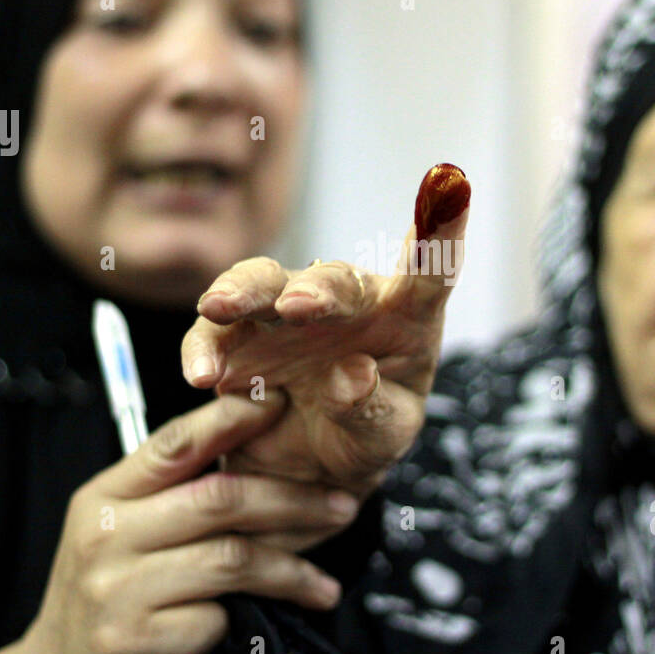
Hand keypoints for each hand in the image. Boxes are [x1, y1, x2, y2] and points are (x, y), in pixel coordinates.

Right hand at [17, 392, 360, 653]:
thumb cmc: (107, 591)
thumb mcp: (120, 530)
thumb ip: (172, 494)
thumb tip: (256, 449)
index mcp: (104, 496)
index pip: (175, 443)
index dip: (234, 419)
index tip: (284, 407)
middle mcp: (104, 535)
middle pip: (220, 499)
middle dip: (294, 501)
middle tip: (342, 507)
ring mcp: (115, 589)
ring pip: (231, 559)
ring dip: (291, 571)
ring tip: (323, 585)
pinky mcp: (132, 640)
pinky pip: (215, 619)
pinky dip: (243, 620)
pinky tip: (256, 623)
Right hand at [180, 163, 470, 504]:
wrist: (308, 469)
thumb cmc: (363, 436)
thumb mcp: (380, 438)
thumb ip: (372, 410)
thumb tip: (353, 374)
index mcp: (403, 319)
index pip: (429, 271)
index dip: (440, 228)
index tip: (452, 184)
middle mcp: (346, 304)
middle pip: (333, 278)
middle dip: (314, 288)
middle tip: (295, 307)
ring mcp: (287, 313)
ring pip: (264, 282)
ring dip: (242, 291)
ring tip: (219, 309)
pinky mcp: (238, 335)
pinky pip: (215, 332)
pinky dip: (204, 347)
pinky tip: (202, 376)